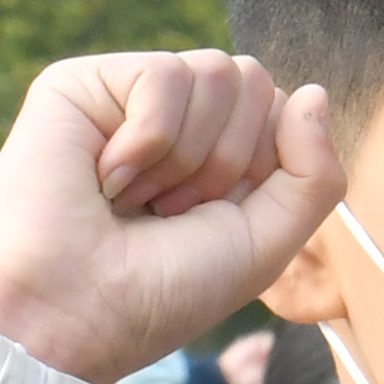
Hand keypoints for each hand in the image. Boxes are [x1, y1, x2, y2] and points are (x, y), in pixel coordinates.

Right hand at [0, 52, 338, 383]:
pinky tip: (104, 177)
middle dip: (226, 161)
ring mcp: (126, 99)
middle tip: (168, 212)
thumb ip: (314, 176)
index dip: (264, 169)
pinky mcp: (81, 84)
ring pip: (216, 70)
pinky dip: (146, 140)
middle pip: (254, 80)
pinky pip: (164, 74)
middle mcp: (174, 123)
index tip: (211, 220)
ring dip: (185, 156)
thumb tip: (314, 91)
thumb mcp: (265, 246)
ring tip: (135, 198)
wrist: (68, 313)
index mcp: (215, 157)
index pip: (282, 111)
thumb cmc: (158, 294)